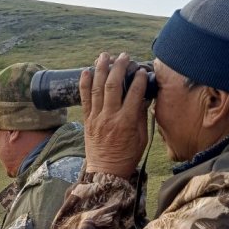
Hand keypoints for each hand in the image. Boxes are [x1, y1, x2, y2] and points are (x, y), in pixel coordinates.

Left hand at [80, 52, 148, 177]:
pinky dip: (84, 83)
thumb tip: (143, 98)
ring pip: (97, 88)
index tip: (140, 70)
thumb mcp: (141, 138)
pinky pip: (84, 99)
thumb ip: (142, 116)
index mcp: (126, 122)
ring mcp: (96, 118)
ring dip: (100, 69)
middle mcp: (110, 117)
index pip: (133, 94)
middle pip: (113, 86)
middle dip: (118, 67)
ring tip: (104, 56)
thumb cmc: (127, 157)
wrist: (106, 172)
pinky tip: (86, 71)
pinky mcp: (87, 120)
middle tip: (124, 56)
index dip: (137, 79)